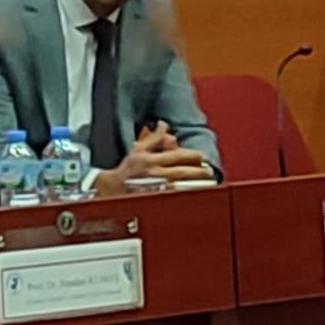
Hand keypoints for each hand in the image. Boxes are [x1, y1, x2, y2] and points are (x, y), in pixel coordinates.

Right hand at [95, 123, 213, 194]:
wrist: (115, 187)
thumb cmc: (128, 168)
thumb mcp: (139, 148)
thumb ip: (154, 138)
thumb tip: (164, 125)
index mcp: (149, 159)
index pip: (174, 156)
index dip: (190, 155)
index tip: (202, 156)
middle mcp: (153, 173)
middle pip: (179, 172)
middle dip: (196, 171)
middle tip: (209, 171)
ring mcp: (155, 188)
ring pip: (179, 185)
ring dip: (193, 184)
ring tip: (206, 183)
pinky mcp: (156, 199)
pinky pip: (173, 196)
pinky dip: (184, 194)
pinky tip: (193, 193)